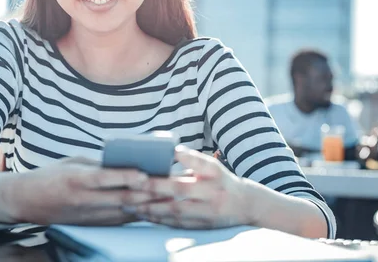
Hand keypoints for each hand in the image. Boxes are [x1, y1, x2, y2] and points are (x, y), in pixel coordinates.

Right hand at [13, 156, 156, 224]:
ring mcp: (87, 215)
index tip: (148, 173)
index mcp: (76, 179)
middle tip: (167, 186)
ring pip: (123, 212)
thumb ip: (98, 164)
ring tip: (166, 199)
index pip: (106, 178)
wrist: (23, 201)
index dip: (129, 177)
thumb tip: (126, 162)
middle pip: (121, 198)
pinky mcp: (90, 224)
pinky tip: (151, 210)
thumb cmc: (49, 176)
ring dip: (146, 206)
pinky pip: (118, 220)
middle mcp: (83, 199)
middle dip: (147, 193)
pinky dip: (135, 214)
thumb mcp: (72, 162)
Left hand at [136, 146, 251, 228]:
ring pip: (176, 210)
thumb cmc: (220, 181)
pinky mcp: (205, 226)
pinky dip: (160, 220)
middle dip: (155, 187)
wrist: (246, 204)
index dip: (188, 157)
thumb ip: (192, 161)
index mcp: (215, 172)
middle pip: (182, 189)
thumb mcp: (212, 167)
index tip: (174, 152)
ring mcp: (210, 211)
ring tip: (131, 204)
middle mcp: (214, 191)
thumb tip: (169, 151)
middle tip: (133, 185)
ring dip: (152, 207)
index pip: (201, 163)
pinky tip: (145, 215)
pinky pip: (178, 224)